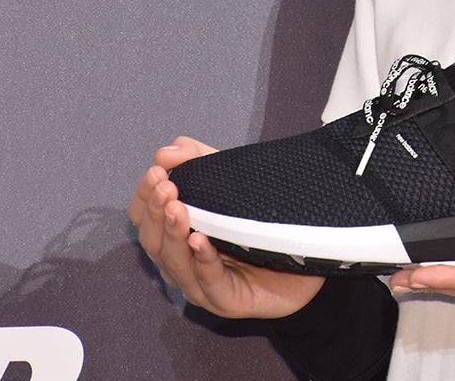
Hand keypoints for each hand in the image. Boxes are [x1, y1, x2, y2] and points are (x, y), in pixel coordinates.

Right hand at [129, 136, 324, 318]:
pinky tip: (201, 241)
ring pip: (176, 265)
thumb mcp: (228, 178)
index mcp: (176, 238)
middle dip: (157, 214)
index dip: (145, 198)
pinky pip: (209, 282)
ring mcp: (202, 286)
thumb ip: (197, 158)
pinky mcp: (227, 302)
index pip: (146, 220)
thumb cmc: (260, 220)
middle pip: (154, 243)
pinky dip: (203, 261)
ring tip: (177, 209)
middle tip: (165, 188)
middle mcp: (182, 264)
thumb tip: (164, 153)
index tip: (155, 173)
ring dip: (174, 235)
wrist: (309, 250)